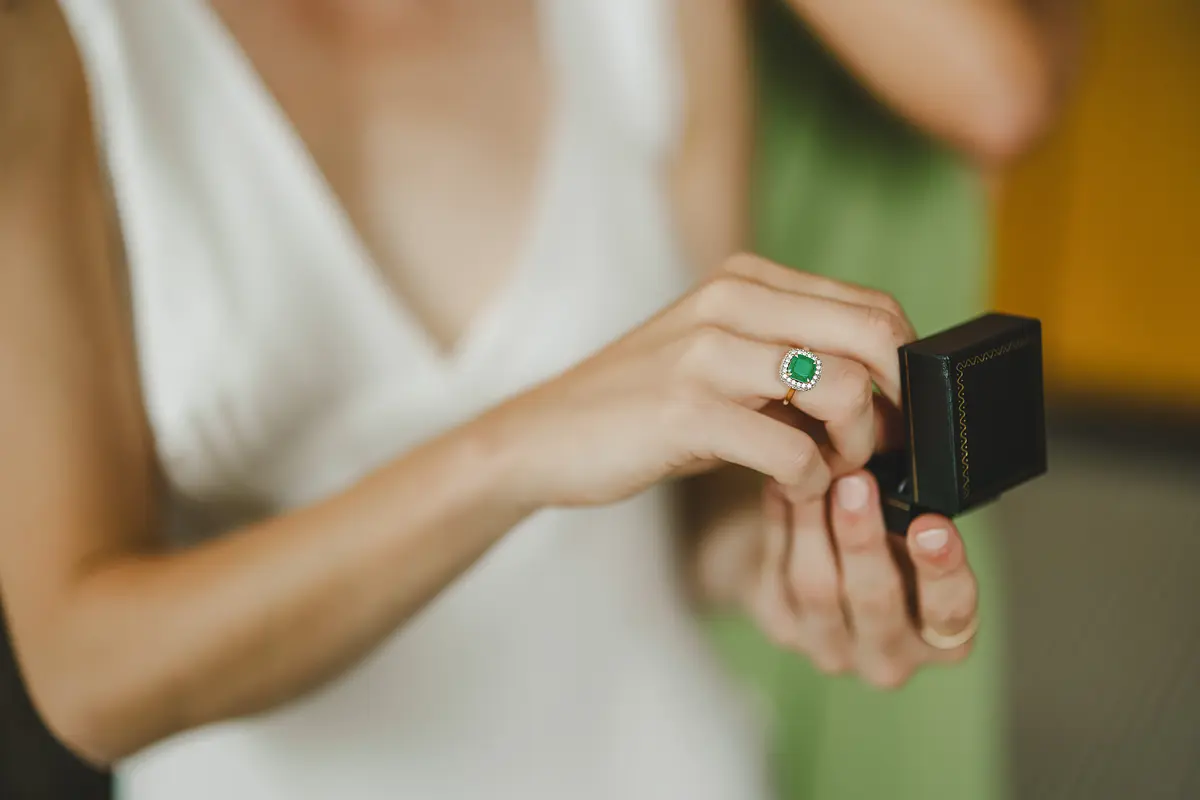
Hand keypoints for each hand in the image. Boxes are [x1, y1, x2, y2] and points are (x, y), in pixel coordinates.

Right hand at [489, 254, 916, 508]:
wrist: (544, 436)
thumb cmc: (643, 406)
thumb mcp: (720, 359)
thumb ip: (791, 355)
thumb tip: (885, 387)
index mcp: (745, 280)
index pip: (870, 306)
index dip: (904, 368)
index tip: (895, 416)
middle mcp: (730, 300)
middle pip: (873, 335)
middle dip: (894, 405)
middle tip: (877, 449)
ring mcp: (706, 352)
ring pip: (842, 389)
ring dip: (855, 448)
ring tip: (831, 472)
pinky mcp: (687, 410)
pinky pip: (794, 451)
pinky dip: (810, 483)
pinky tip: (791, 490)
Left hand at [742, 470, 978, 687]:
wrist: (819, 565)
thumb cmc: (885, 547)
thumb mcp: (913, 538)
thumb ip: (915, 521)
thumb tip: (902, 469)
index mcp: (943, 639)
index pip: (951, 612)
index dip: (942, 569)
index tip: (930, 524)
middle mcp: (889, 656)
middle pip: (876, 599)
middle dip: (864, 538)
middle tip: (857, 484)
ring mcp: (830, 648)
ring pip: (818, 587)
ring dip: (816, 524)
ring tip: (818, 478)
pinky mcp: (782, 628)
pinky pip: (779, 572)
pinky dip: (782, 522)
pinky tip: (785, 486)